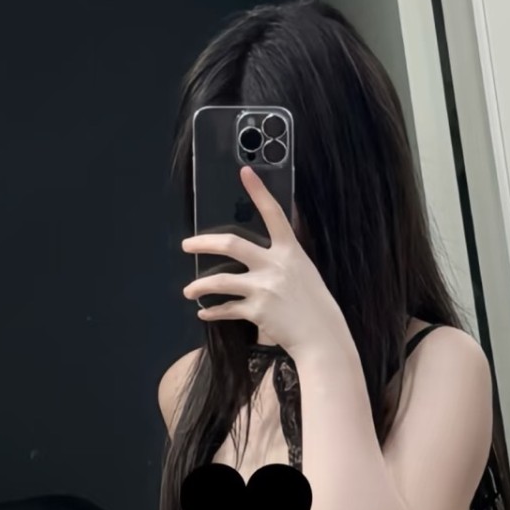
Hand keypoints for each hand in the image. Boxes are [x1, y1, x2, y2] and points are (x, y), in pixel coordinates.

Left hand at [181, 167, 346, 356]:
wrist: (321, 337)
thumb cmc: (313, 305)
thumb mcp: (304, 271)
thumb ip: (283, 256)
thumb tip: (265, 245)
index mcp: (290, 250)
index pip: (273, 213)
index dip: (258, 191)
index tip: (245, 173)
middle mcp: (275, 265)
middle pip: (231, 244)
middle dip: (203, 243)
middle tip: (187, 245)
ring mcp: (264, 288)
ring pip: (219, 281)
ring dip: (198, 286)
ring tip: (189, 290)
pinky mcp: (256, 311)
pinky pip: (226, 309)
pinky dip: (212, 312)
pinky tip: (203, 312)